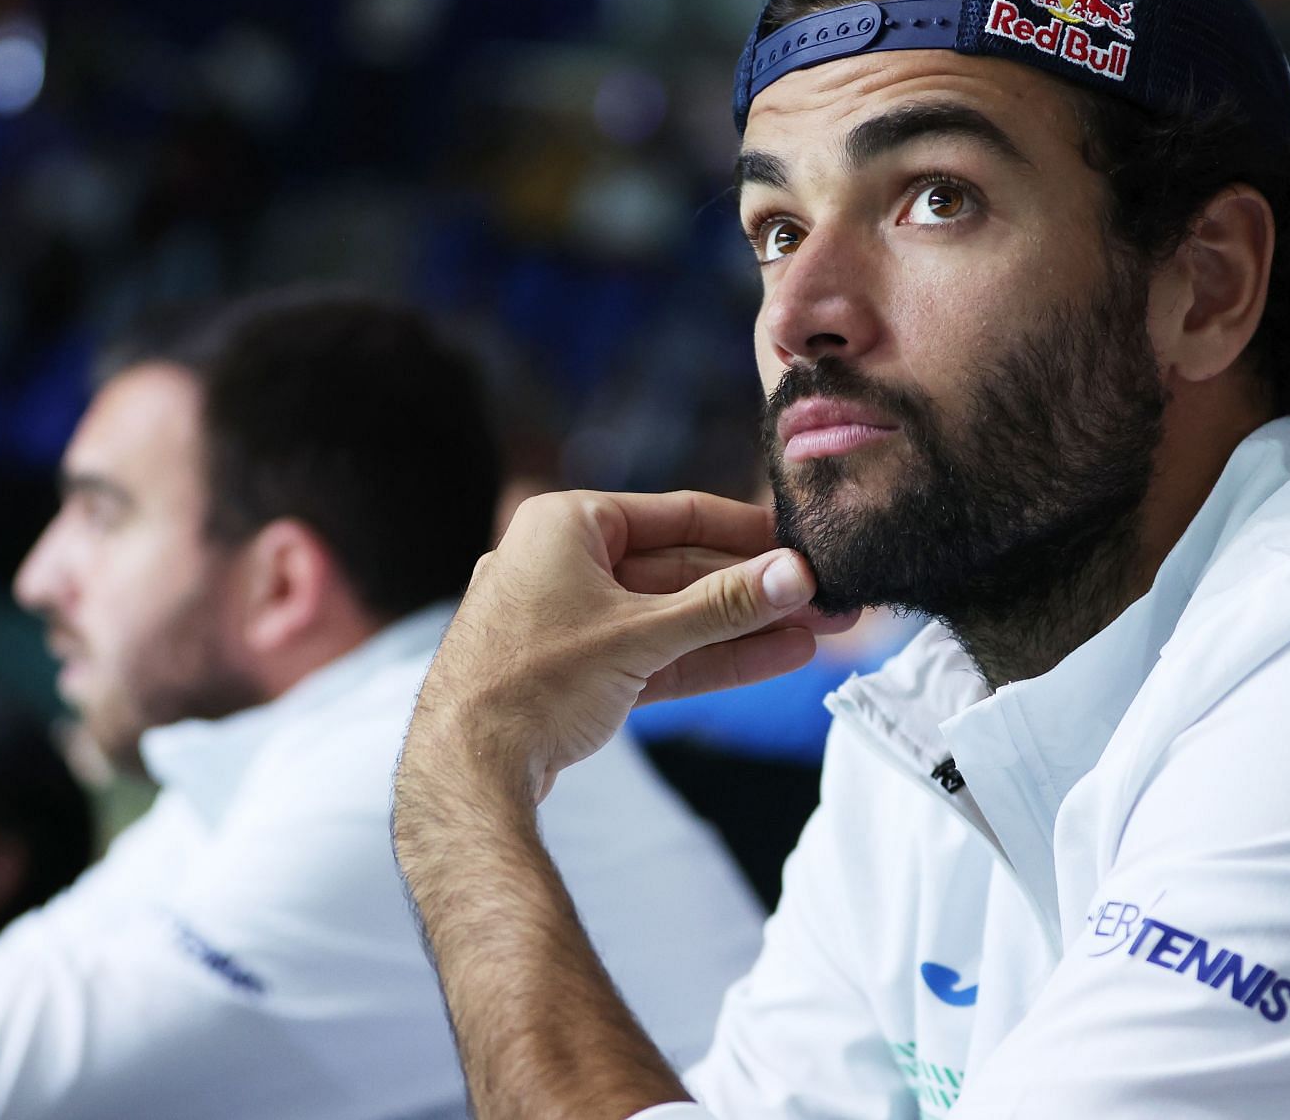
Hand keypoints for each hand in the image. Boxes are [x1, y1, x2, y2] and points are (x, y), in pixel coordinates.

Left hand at [403, 489, 835, 804]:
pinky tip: (774, 656)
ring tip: (817, 633)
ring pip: (674, 617)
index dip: (748, 531)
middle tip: (826, 601)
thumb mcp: (641, 634)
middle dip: (755, 591)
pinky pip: (655, 653)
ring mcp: (570, 620)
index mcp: (566, 524)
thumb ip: (724, 605)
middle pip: (682, 569)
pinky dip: (709, 658)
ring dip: (744, 628)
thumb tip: (798, 575)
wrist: (463, 775)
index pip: (677, 514)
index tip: (804, 543)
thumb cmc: (532, 684)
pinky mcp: (579, 672)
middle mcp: (565, 562)